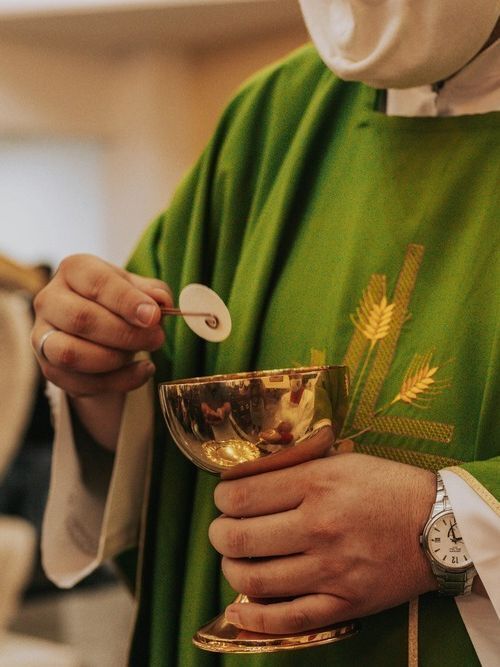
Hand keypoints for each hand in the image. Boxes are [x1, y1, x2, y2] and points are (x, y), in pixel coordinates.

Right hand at [32, 254, 171, 396]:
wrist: (101, 330)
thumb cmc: (119, 302)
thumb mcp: (140, 289)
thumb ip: (153, 293)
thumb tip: (159, 301)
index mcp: (74, 270)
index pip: (96, 282)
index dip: (127, 301)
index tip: (153, 317)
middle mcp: (50, 300)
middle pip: (81, 319)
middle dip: (125, 334)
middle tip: (156, 339)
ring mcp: (43, 336)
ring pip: (71, 354)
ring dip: (115, 359)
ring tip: (142, 354)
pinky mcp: (50, 368)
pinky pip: (80, 383)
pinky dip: (118, 382)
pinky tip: (141, 371)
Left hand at [209, 451, 436, 634]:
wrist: (440, 525)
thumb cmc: (387, 486)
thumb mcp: (339, 459)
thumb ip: (293, 466)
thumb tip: (244, 478)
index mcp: (316, 485)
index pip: (242, 495)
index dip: (222, 498)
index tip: (224, 498)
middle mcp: (319, 527)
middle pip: (239, 538)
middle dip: (219, 534)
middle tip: (223, 530)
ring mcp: (331, 570)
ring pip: (255, 579)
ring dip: (231, 569)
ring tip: (235, 560)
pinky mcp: (344, 604)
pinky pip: (288, 619)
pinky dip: (254, 619)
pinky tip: (237, 610)